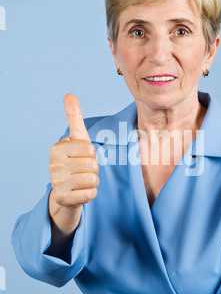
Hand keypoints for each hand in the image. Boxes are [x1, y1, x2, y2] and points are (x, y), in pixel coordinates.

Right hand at [48, 94, 98, 234]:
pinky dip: (91, 193)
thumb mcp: (77, 139)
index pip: (88, 148)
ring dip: (93, 181)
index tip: (82, 156)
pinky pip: (90, 194)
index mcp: (57, 148)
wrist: (66, 191)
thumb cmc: (75, 161)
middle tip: (84, 171)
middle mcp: (53, 165)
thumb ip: (74, 118)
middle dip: (94, 168)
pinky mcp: (63, 199)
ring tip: (83, 180)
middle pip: (92, 164)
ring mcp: (56, 183)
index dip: (92, 153)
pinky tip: (81, 192)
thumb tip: (69, 95)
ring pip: (93, 179)